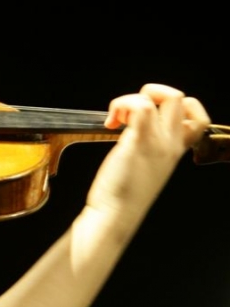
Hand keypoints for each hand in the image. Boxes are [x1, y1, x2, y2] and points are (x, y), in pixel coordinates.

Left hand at [86, 83, 210, 225]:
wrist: (115, 214)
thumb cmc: (123, 193)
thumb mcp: (146, 166)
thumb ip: (148, 146)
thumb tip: (131, 126)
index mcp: (175, 150)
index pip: (197, 118)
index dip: (175, 106)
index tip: (150, 115)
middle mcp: (171, 144)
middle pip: (181, 98)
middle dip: (151, 93)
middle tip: (128, 112)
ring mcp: (158, 142)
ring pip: (165, 97)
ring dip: (133, 98)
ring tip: (117, 118)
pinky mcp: (139, 142)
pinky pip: (141, 107)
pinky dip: (122, 104)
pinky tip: (110, 123)